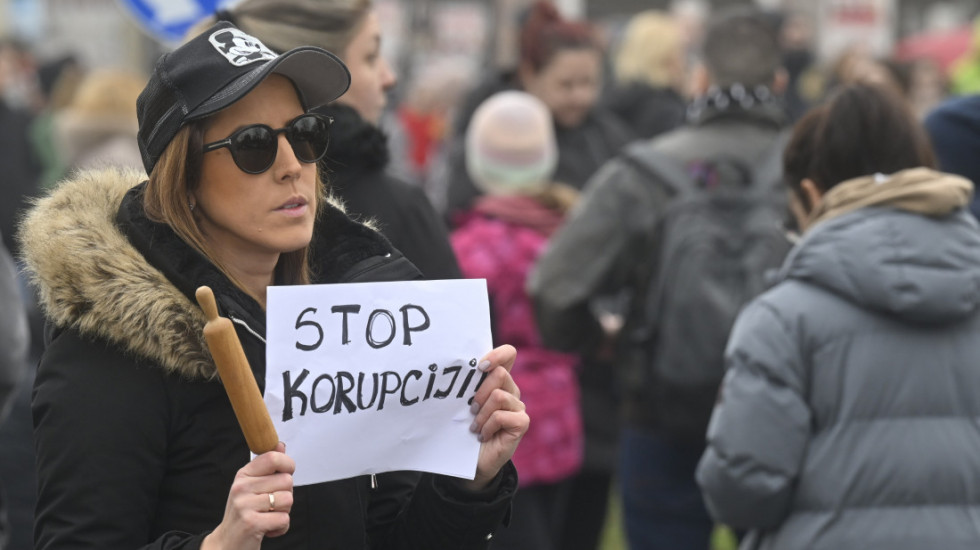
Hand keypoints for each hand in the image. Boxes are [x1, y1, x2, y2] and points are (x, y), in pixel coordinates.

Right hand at [202, 442, 294, 549]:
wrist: (227, 544)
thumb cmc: (244, 514)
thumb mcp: (252, 487)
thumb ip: (268, 467)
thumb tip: (280, 445)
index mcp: (243, 474)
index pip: (273, 457)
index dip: (288, 465)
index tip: (286, 474)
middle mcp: (241, 487)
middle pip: (287, 480)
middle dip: (286, 495)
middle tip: (271, 505)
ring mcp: (244, 505)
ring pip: (288, 499)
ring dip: (284, 512)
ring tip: (269, 516)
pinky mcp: (251, 523)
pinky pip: (284, 519)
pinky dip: (281, 527)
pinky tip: (268, 529)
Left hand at [465, 345, 528, 491]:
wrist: (472, 461)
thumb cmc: (466, 429)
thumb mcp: (465, 403)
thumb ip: (469, 386)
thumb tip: (460, 369)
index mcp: (499, 381)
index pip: (508, 354)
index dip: (497, 354)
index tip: (480, 366)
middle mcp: (512, 391)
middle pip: (500, 374)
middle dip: (479, 392)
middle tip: (470, 410)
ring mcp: (519, 407)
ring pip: (498, 396)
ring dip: (481, 413)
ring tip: (475, 426)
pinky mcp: (522, 423)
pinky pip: (502, 416)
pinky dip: (488, 426)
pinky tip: (483, 435)